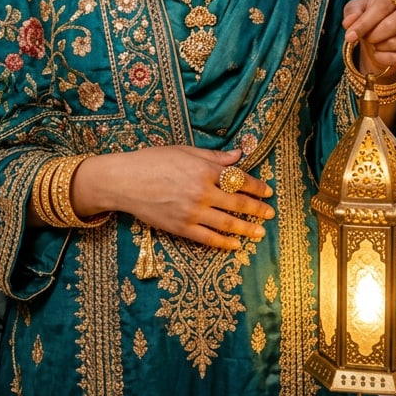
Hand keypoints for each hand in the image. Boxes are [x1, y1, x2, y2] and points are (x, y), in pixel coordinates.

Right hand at [71, 145, 275, 251]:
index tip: (268, 192)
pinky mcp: (181, 227)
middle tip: (270, 214)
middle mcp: (202, 192)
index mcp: (205, 170)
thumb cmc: (153, 161)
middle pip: (238, 204)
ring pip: (227, 223)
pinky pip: (208, 238)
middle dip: (257, 209)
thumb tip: (238, 155)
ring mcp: (192, 212)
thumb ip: (213, 156)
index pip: (239, 180)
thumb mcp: (185, 151)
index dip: (256, 187)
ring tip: (259, 232)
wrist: (125, 181)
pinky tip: (236, 245)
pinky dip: (224, 242)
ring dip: (247, 228)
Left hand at [342, 0, 395, 78]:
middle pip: (393, 24)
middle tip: (365, 38)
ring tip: (373, 43)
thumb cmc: (369, 12)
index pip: (383, 5)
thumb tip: (349, 23)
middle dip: (373, 35)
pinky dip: (388, 58)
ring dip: (380, 46)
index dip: (365, 22)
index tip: (349, 36)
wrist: (384, 26)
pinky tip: (379, 55)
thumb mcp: (356, 8)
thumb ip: (352, 13)